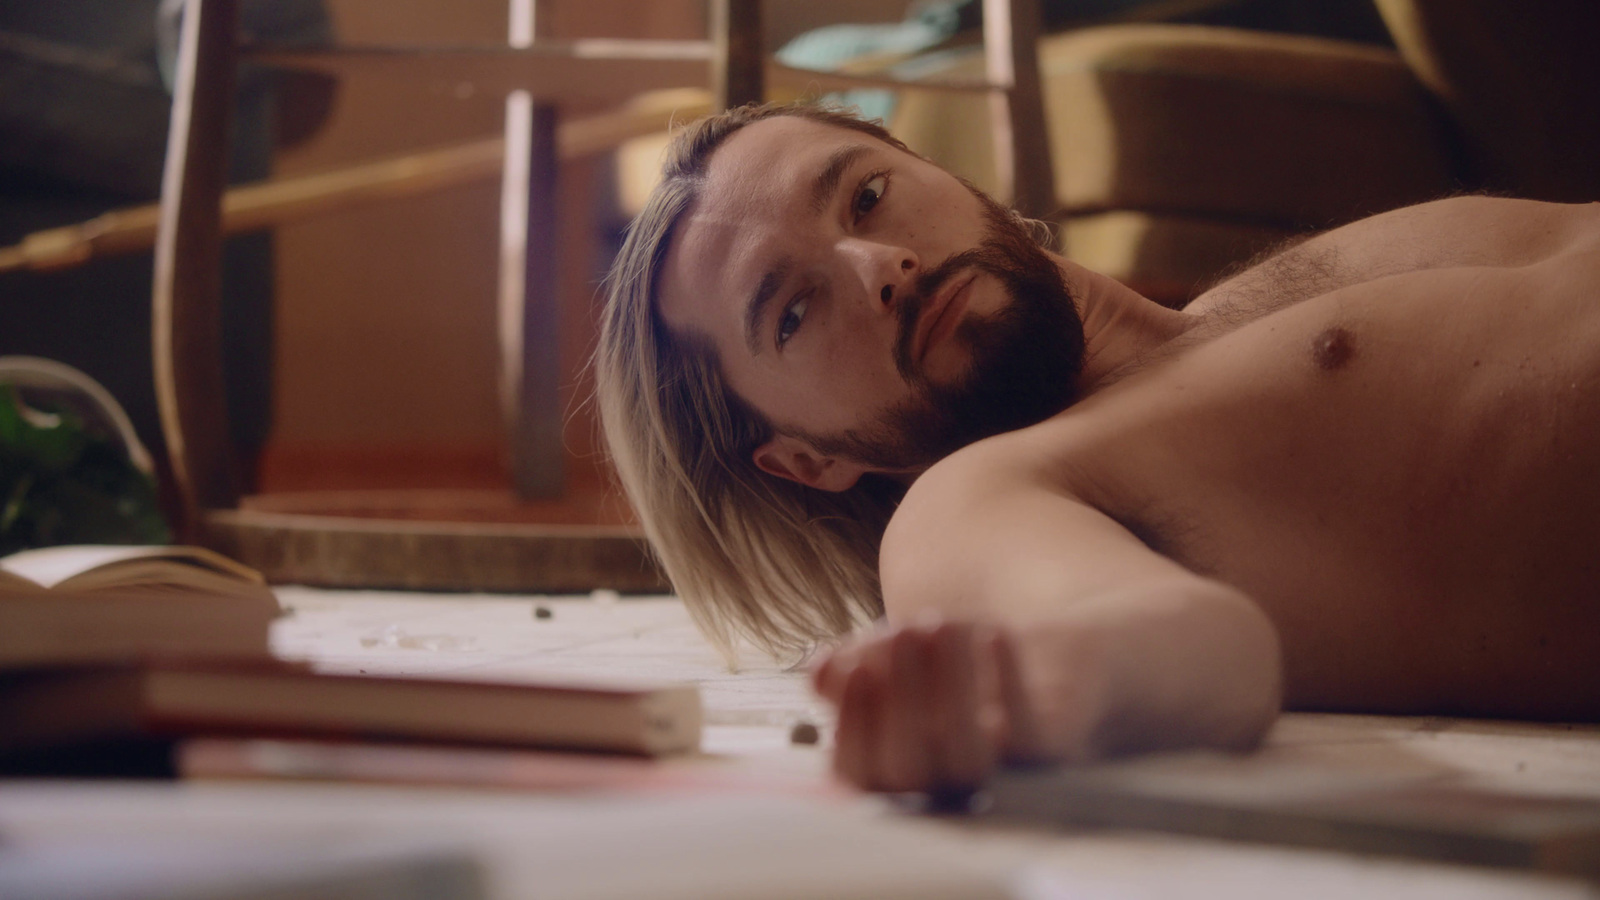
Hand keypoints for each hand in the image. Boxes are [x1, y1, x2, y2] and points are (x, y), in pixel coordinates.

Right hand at [811, 618, 1047, 792]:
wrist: (1061, 648)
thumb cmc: (965, 658)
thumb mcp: (901, 655)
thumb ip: (856, 667)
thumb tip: (821, 671)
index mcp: (905, 769)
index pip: (862, 775)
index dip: (850, 726)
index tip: (849, 666)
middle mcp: (949, 784)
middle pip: (909, 773)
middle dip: (897, 700)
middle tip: (901, 632)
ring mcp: (1005, 776)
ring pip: (966, 762)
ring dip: (946, 690)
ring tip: (939, 624)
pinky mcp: (1056, 753)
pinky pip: (1030, 738)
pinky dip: (1007, 685)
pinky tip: (992, 635)